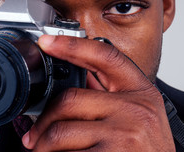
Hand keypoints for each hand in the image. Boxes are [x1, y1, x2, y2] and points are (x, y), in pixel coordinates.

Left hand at [22, 35, 174, 150]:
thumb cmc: (149, 150)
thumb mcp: (139, 115)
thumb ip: (110, 97)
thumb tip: (75, 83)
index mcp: (140, 91)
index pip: (104, 56)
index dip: (72, 45)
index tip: (47, 42)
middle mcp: (135, 109)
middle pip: (70, 99)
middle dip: (44, 120)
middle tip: (34, 135)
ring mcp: (124, 134)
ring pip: (61, 131)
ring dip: (43, 144)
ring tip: (42, 150)